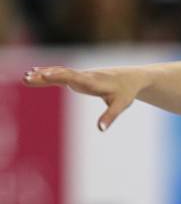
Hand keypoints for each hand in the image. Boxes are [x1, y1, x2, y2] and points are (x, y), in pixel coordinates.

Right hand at [22, 65, 144, 131]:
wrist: (131, 78)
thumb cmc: (126, 92)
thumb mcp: (122, 105)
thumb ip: (110, 117)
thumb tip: (100, 130)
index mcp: (94, 82)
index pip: (75, 78)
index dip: (60, 76)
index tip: (46, 75)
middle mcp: (85, 76)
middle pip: (63, 74)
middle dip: (46, 76)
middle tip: (28, 78)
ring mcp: (81, 75)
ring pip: (60, 73)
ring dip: (43, 74)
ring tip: (26, 77)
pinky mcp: (79, 77)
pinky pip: (61, 74)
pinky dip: (48, 73)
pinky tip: (35, 73)